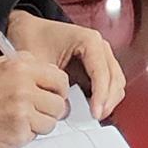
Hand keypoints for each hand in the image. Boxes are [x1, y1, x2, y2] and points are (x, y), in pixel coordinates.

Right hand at [0, 49, 68, 147]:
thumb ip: (20, 65)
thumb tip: (43, 71)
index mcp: (20, 67)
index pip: (59, 77)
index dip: (58, 88)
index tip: (52, 93)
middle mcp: (25, 88)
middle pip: (59, 101)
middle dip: (51, 108)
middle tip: (38, 110)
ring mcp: (23, 112)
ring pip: (52, 121)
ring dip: (40, 123)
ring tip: (21, 120)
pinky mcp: (18, 133)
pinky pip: (37, 135)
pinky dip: (28, 134)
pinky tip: (11, 128)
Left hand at [3, 7, 126, 119]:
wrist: (30, 31)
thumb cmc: (35, 39)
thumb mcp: (40, 63)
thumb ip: (52, 84)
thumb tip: (65, 106)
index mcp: (89, 40)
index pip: (102, 73)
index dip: (100, 96)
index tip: (94, 113)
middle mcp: (99, 46)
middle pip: (115, 78)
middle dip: (107, 100)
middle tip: (95, 117)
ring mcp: (101, 55)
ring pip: (116, 82)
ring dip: (109, 100)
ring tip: (95, 114)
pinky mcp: (98, 65)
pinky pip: (110, 83)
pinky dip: (105, 97)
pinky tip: (93, 107)